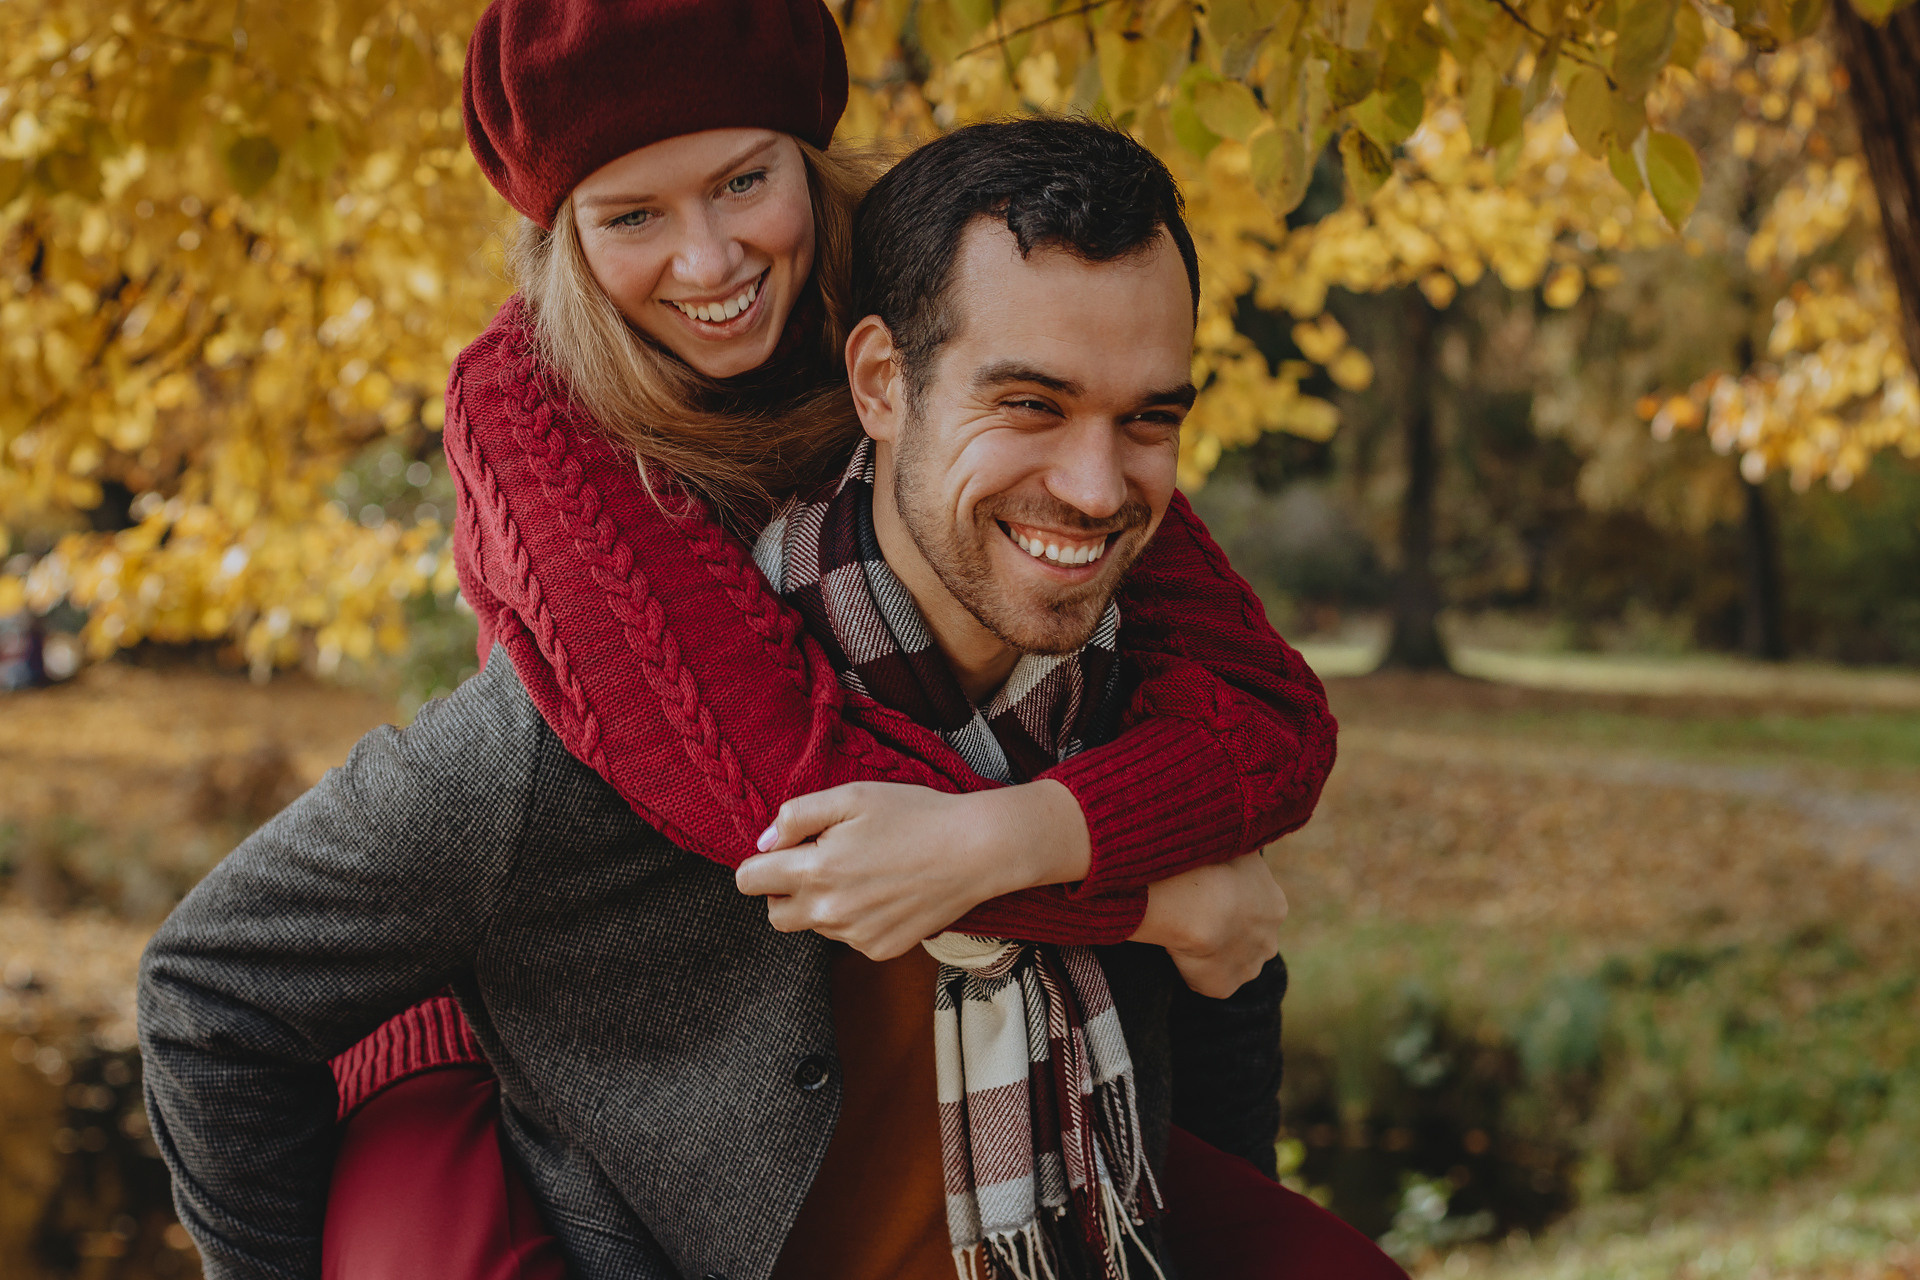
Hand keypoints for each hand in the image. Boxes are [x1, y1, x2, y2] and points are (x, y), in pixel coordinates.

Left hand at [734, 780, 1091, 959]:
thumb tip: (764, 843)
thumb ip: (796, 816)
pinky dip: (855, 918)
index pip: (749, 882)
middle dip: (784, 890)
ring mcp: (855, 936)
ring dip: (822, 903)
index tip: (784, 850)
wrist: (974, 851)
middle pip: (774, 914)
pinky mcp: (879, 949)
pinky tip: (883, 892)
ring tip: (862, 872)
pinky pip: (848, 938)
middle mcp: (829, 912)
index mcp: (815, 871)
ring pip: (814, 925)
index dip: (760, 862)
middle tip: (818, 862)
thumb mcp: (851, 797)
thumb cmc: (913, 815)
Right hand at [1130, 853, 1286, 997]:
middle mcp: (1269, 940)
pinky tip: (1177, 951)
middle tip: (1195, 915)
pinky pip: (1206, 982)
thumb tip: (1242, 836)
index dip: (1230, 903)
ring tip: (1185, 934)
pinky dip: (1192, 971)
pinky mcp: (1223, 987)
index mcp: (1275, 905)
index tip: (1208, 895)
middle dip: (1227, 932)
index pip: (1256, 909)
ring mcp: (1247, 968)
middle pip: (1248, 939)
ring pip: (1231, 963)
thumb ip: (1241, 848)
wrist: (1197, 902)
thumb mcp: (1236, 846)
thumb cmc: (1211, 865)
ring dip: (1212, 954)